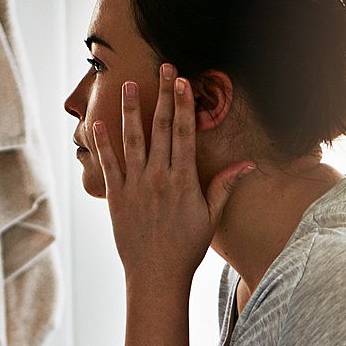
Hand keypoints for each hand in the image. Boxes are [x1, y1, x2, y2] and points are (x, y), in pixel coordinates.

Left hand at [91, 64, 253, 291]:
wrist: (156, 276)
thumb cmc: (187, 248)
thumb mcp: (211, 216)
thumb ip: (225, 185)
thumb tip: (248, 164)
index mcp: (183, 181)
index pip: (184, 133)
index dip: (183, 104)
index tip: (182, 81)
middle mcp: (158, 179)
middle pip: (160, 129)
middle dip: (162, 96)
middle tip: (163, 69)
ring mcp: (135, 187)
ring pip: (131, 140)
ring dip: (128, 110)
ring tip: (126, 84)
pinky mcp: (116, 197)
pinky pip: (107, 165)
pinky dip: (101, 143)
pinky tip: (97, 122)